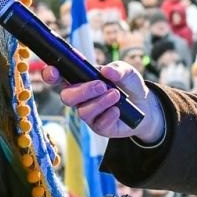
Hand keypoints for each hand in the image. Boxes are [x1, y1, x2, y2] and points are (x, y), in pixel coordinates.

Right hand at [49, 62, 166, 143]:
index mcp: (80, 80)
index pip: (59, 77)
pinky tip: (118, 110)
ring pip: (82, 111)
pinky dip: (109, 115)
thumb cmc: (129, 85)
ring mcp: (88, 114)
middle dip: (83, 91)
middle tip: (102, 86)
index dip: (51, 74)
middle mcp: (80, 97)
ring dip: (100, 102)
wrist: (146, 106)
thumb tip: (107, 72)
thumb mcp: (127, 72)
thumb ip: (117, 69)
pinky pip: (98, 124)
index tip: (53, 72)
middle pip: (66, 97)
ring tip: (116, 95)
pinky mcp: (99, 127)